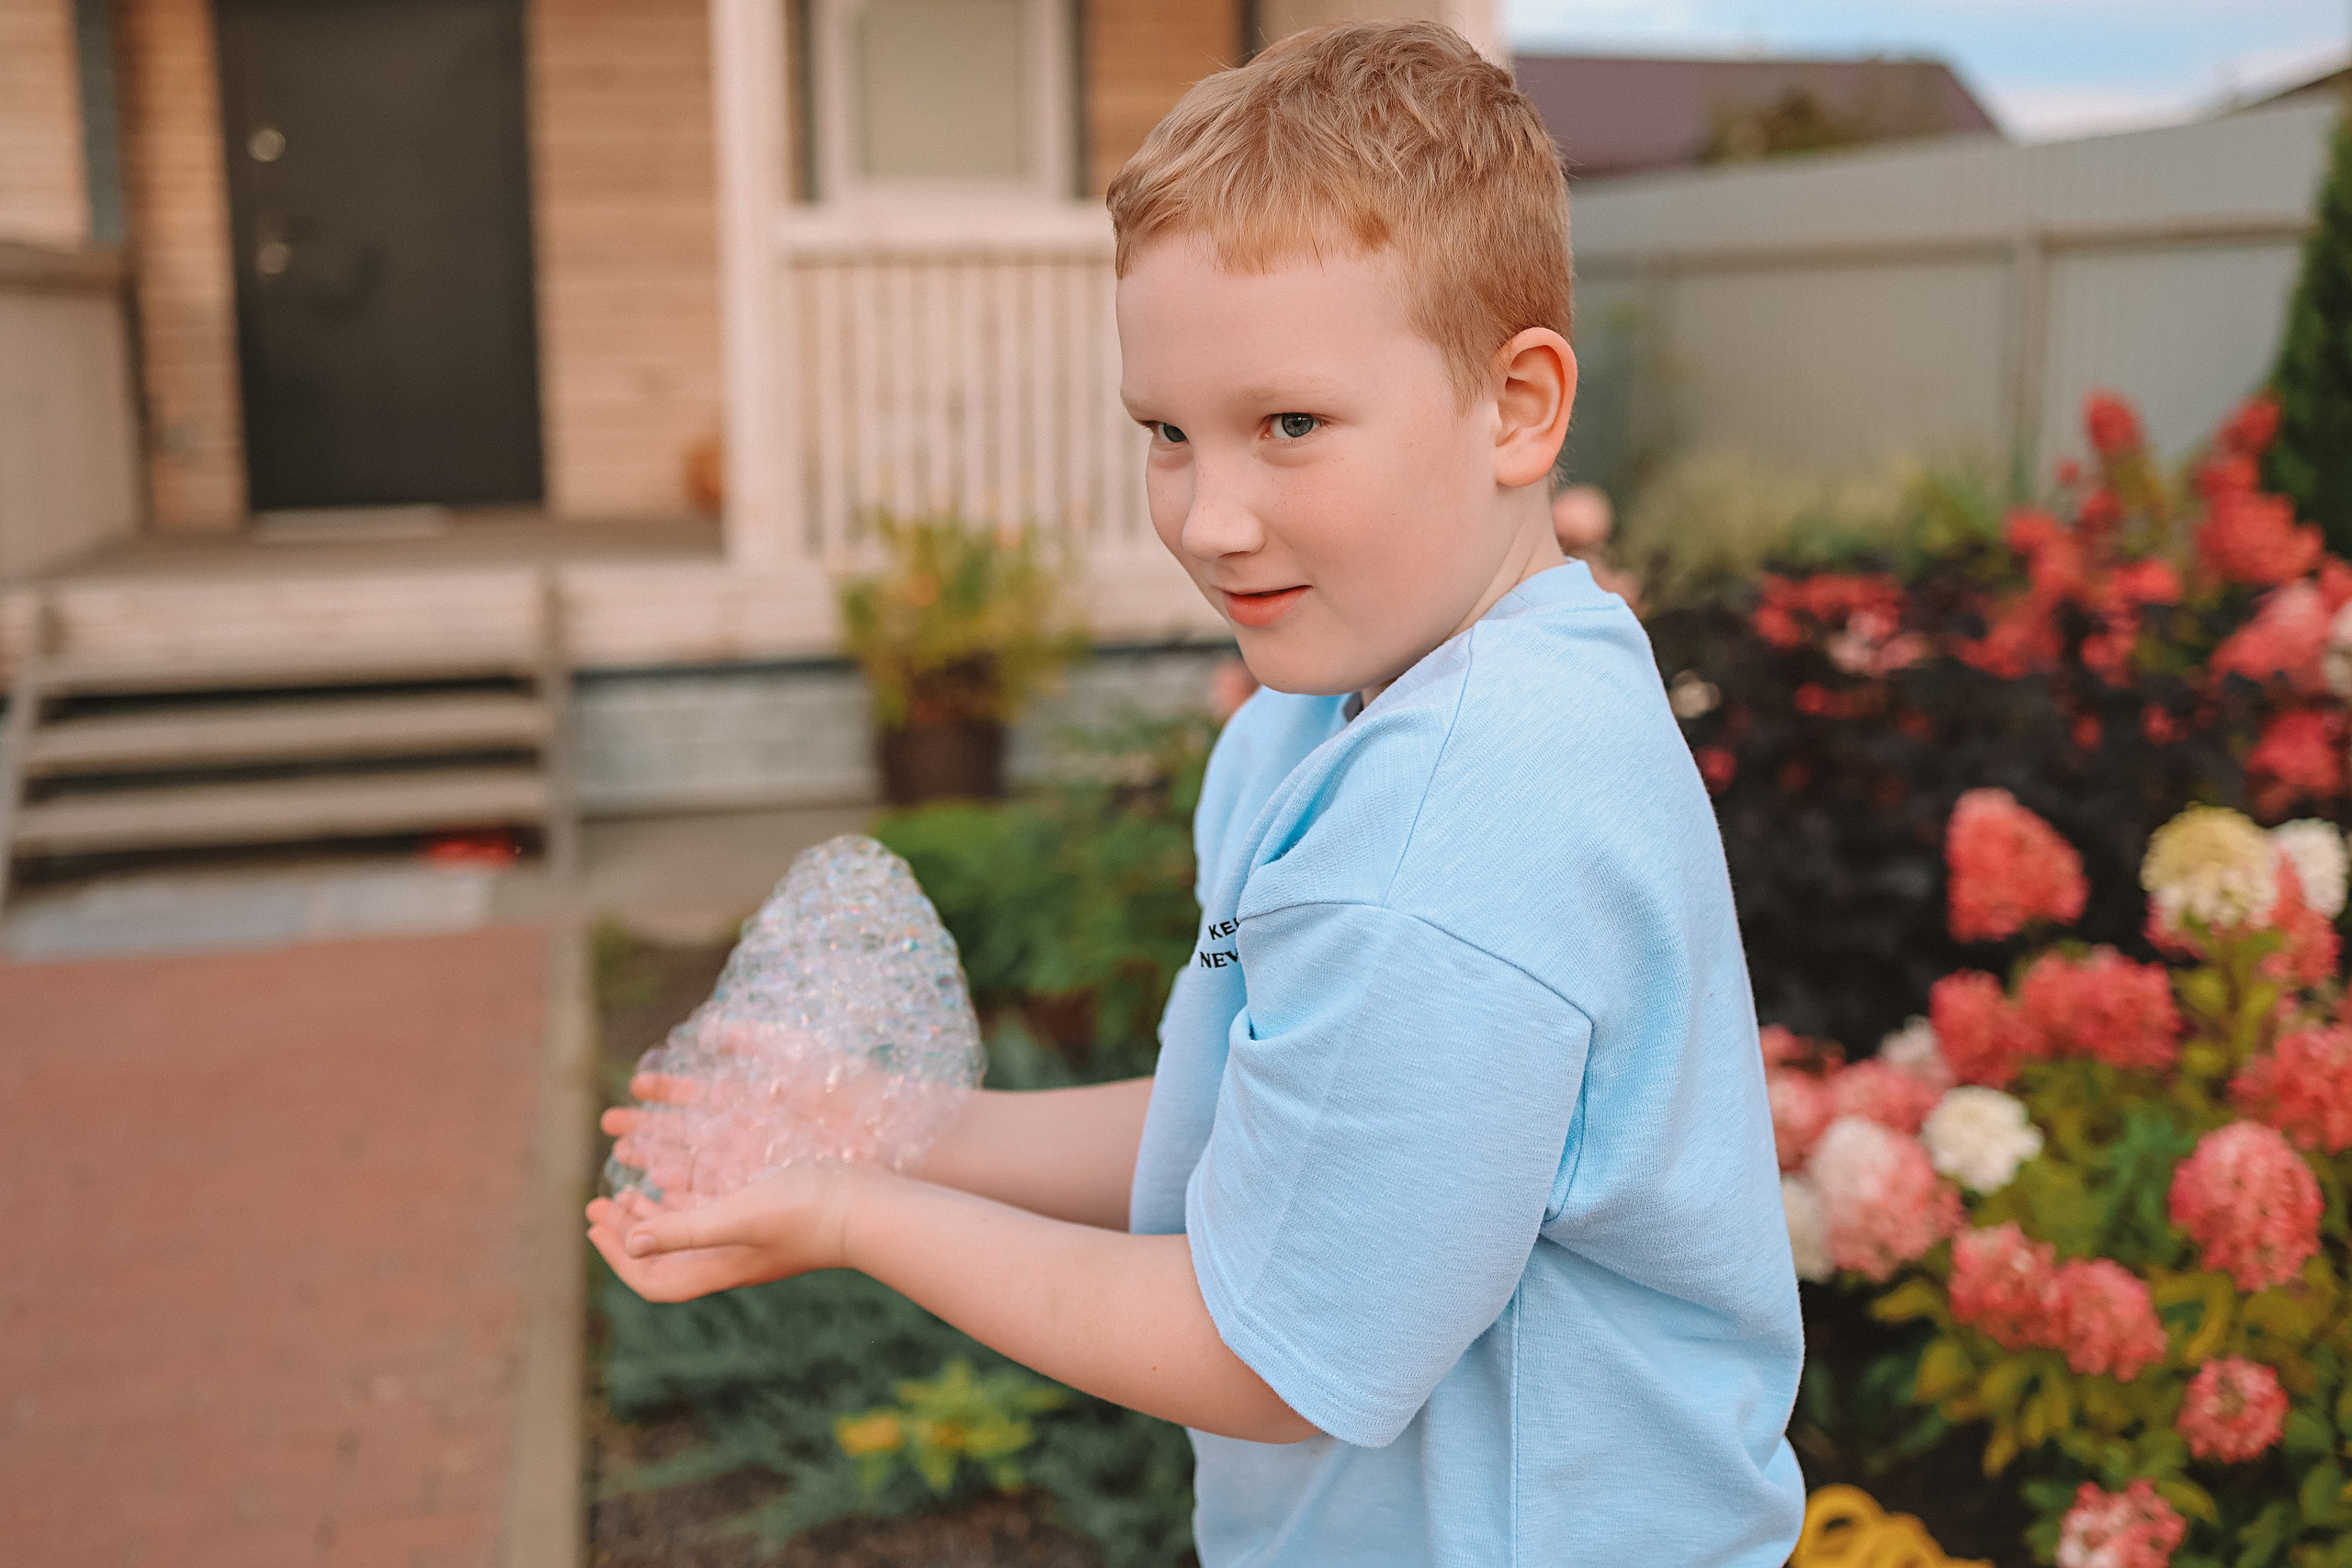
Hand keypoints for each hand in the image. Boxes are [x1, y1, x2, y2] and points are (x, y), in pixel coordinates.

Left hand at [584, 1162, 859, 1303]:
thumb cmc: (805, 1213)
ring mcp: (751, 1239)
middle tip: (599, 1206)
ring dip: (653, 1213)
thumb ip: (684, 1230)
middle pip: (665, 1257)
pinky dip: (687, 1196)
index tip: (596, 1227)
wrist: (868, 1206)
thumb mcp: (737, 1216)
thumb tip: (631, 1243)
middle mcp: (730, 1258)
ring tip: (628, 1190)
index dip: (620, 1260)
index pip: (655, 1280)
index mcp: (718, 1267)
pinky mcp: (769, 1215)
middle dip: (627, 1232)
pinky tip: (679, 1175)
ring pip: (688, 1232)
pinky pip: (713, 1211)